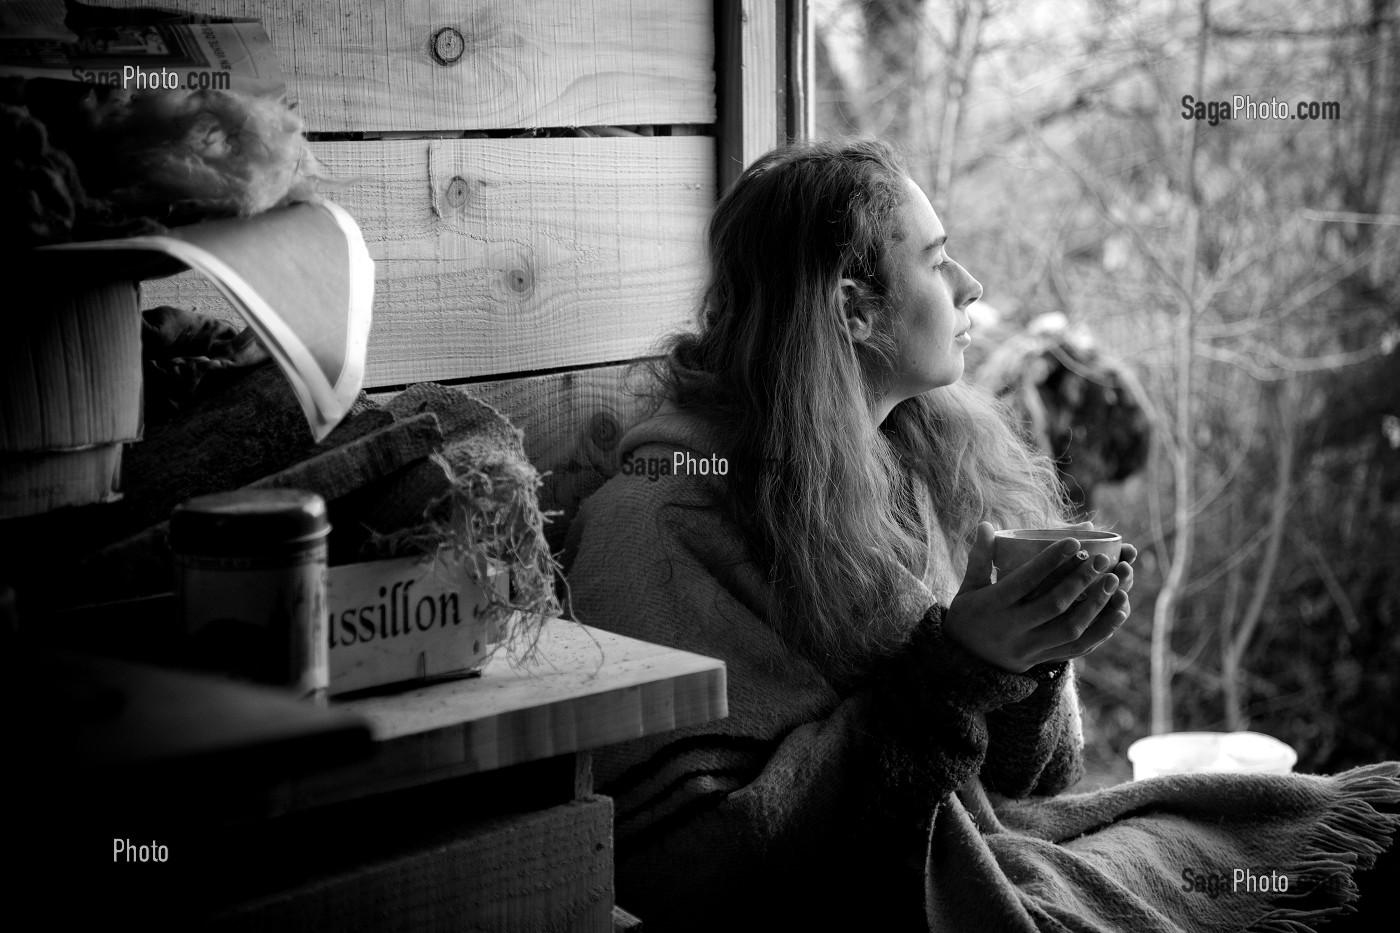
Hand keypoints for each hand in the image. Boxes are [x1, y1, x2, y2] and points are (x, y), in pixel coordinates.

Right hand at [942, 522, 1136, 672]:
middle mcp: (1013, 628)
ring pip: (1069, 629)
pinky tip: (1119, 612)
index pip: (1025, 581)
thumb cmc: (968, 616)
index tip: (1075, 542)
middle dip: (1080, 581)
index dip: (1051, 561)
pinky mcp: (1043, 660)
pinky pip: (1077, 648)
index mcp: (993, 606)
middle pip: (1053, 605)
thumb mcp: (968, 587)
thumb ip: (980, 557)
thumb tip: (986, 524)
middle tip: (1103, 559)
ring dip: (1096, 605)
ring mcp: (1029, 647)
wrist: (964, 663)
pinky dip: (1101, 631)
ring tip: (1116, 582)